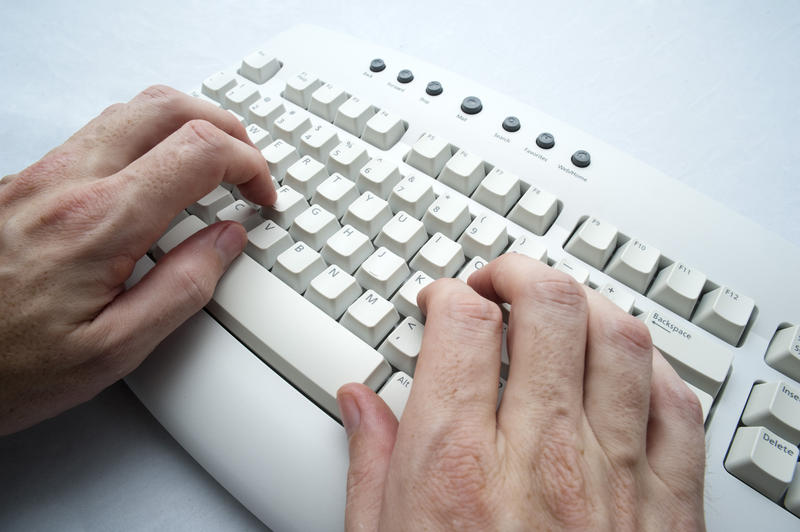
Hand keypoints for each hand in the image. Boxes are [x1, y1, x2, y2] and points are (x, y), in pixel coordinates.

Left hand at [0, 85, 273, 434]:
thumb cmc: (8, 366)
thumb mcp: (113, 351)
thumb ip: (181, 289)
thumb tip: (226, 241)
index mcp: (99, 223)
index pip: (198, 152)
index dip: (248, 163)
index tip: (262, 193)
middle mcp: (66, 183)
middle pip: (166, 107)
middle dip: (224, 126)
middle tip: (247, 164)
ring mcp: (38, 176)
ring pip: (129, 111)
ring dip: (184, 126)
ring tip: (210, 167)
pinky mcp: (21, 182)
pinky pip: (97, 135)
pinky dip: (145, 140)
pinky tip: (154, 181)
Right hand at [337, 254, 705, 530]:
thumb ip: (370, 465)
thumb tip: (359, 403)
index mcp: (457, 467)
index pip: (460, 322)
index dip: (447, 292)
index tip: (440, 301)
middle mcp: (541, 457)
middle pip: (549, 306)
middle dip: (520, 272)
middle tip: (500, 282)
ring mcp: (615, 479)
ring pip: (621, 338)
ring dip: (588, 305)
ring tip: (561, 311)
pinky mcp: (669, 509)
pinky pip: (679, 405)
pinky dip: (652, 369)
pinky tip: (624, 372)